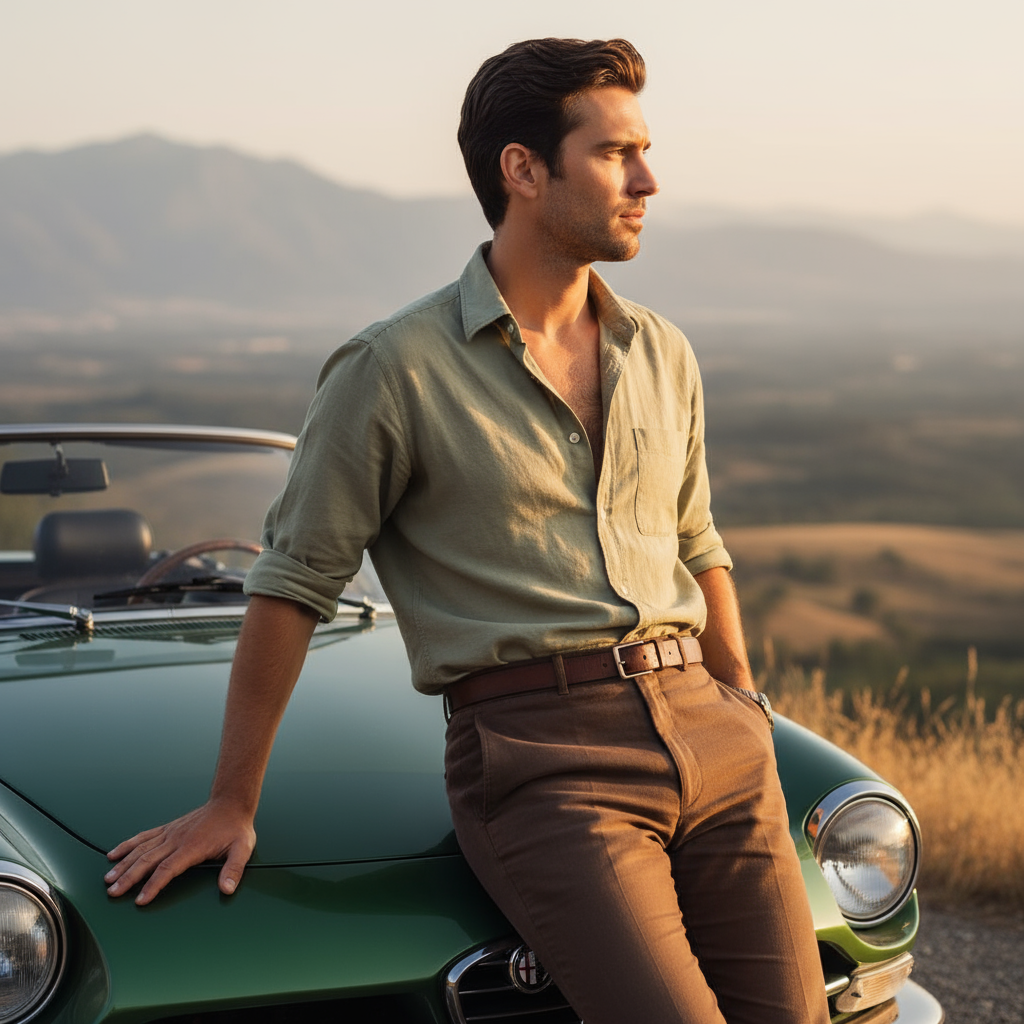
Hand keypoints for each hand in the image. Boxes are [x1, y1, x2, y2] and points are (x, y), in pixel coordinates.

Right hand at [104, 799, 255, 904]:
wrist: (230, 803)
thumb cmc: (236, 827)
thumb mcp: (242, 848)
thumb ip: (234, 869)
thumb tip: (227, 888)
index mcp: (192, 846)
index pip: (167, 869)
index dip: (152, 885)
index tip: (140, 900)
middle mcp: (176, 839)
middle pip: (147, 860)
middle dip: (128, 878)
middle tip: (113, 893)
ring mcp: (170, 833)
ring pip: (141, 849)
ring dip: (123, 864)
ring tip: (108, 879)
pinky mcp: (168, 828)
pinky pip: (144, 837)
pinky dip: (127, 845)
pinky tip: (114, 854)